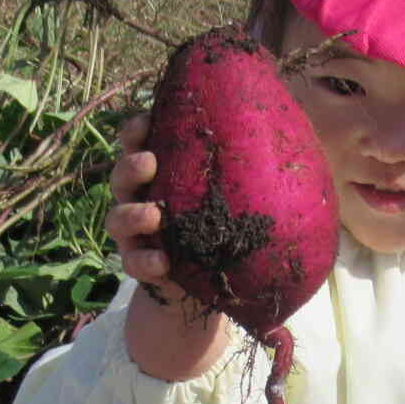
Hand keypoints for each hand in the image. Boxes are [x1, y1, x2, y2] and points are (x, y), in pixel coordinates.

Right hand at [110, 114, 226, 378]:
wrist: (213, 279)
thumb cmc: (227, 221)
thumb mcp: (238, 190)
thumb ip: (251, 161)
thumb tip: (288, 129)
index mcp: (162, 170)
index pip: (139, 141)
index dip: (136, 130)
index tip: (147, 123)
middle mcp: (141, 196)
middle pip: (122, 174)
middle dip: (131, 165)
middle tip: (150, 163)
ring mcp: (136, 232)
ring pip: (117, 217)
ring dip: (132, 214)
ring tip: (154, 215)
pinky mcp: (139, 262)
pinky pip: (132, 260)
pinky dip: (144, 260)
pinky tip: (163, 262)